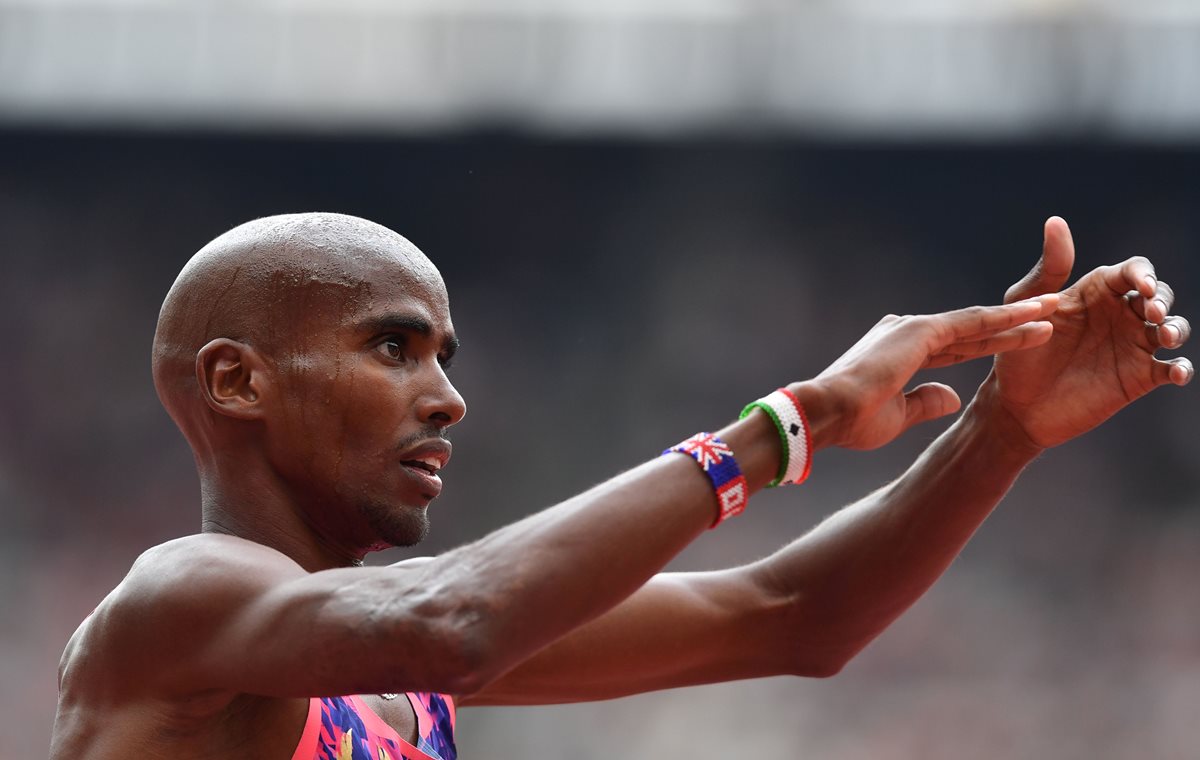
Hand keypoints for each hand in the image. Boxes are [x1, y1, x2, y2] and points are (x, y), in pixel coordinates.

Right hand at [799, 294, 1058, 450]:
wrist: (826, 413)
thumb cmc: (852, 420)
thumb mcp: (899, 416)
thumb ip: (927, 402)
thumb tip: (954, 396)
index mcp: (901, 351)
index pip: (956, 348)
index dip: (988, 345)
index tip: (1017, 343)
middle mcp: (907, 331)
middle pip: (972, 330)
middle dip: (1010, 325)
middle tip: (1047, 315)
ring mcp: (915, 328)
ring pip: (977, 323)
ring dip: (1018, 317)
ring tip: (1054, 308)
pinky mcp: (921, 331)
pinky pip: (973, 323)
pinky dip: (1006, 319)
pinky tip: (1035, 314)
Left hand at [984, 216, 1192, 449]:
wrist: (1016, 404)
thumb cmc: (1017, 352)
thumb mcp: (1026, 307)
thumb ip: (1048, 269)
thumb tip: (1055, 222)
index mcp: (1097, 292)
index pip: (1133, 271)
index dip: (1143, 274)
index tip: (1140, 288)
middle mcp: (1120, 314)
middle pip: (1159, 294)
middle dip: (1162, 299)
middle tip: (1153, 313)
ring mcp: (1132, 345)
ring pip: (1173, 327)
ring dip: (1177, 328)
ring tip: (1165, 336)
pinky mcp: (1139, 377)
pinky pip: (1171, 368)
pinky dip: (1182, 368)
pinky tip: (1176, 372)